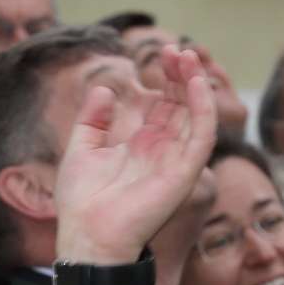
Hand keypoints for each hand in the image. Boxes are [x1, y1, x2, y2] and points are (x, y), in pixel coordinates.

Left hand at [55, 45, 215, 266]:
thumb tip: (103, 88)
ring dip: (196, 85)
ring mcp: (175, 161)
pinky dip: (203, 108)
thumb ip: (92, 119)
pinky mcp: (184, 173)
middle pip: (182, 105)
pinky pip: (202, 136)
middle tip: (177, 48)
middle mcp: (162, 152)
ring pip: (196, 115)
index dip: (167, 78)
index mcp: (141, 146)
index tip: (163, 53)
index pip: (164, 105)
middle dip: (182, 75)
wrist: (87, 236)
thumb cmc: (81, 203)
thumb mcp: (80, 150)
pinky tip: (196, 83)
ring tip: (187, 57)